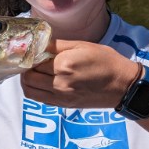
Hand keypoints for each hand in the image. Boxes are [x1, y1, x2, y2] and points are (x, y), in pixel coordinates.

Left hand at [21, 39, 138, 108]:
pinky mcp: (64, 105)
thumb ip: (57, 45)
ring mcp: (61, 96)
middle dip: (26, 68)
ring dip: (27, 81)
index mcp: (63, 65)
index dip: (30, 55)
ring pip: (30, 91)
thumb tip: (38, 43)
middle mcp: (59, 82)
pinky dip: (35, 91)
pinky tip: (43, 82)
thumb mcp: (82, 45)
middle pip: (28, 77)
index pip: (33, 60)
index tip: (32, 51)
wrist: (123, 86)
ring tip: (35, 72)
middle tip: (32, 61)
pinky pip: (40, 99)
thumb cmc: (106, 61)